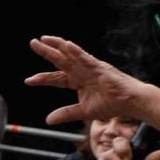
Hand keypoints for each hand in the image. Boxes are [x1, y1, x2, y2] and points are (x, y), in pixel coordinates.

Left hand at [27, 35, 148, 128]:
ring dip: (58, 46)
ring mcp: (91, 67)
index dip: (43, 78)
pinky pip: (87, 58)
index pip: (57, 78)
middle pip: (61, 60)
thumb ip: (66, 113)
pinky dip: (77, 52)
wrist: (131, 102)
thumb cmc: (112, 104)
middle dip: (46, 52)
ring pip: (71, 54)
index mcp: (78, 81)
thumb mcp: (84, 111)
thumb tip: (48, 120)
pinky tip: (67, 45)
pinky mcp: (101, 67)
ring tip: (44, 39)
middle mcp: (82, 71)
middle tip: (33, 43)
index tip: (28, 80)